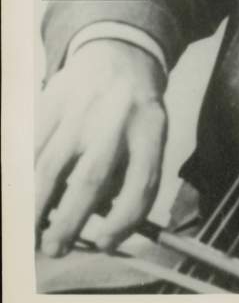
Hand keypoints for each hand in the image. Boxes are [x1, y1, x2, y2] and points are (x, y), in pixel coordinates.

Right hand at [36, 39, 166, 256]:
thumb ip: (132, 177)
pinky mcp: (53, 101)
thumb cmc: (135, 111)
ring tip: (31, 233)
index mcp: (151, 127)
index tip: (106, 243)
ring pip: (51, 165)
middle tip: (55, 248)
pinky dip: (22, 178)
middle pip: (91, 177)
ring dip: (36, 207)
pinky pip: (31, 147)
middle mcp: (116, 117)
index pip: (142, 182)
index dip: (124, 220)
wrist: (119, 53)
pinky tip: (23, 198)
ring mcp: (81, 108)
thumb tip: (104, 232)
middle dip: (69, 222)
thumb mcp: (150, 135)